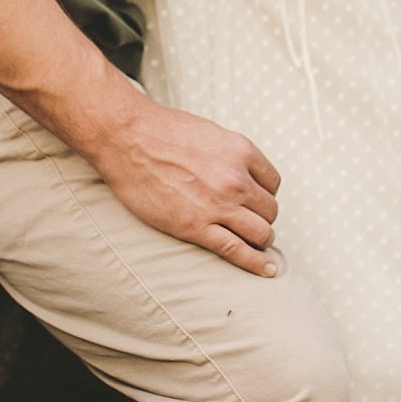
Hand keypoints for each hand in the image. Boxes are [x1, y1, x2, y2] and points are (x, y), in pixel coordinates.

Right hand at [88, 94, 282, 277]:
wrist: (127, 139)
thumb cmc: (162, 131)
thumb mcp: (210, 132)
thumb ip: (230, 154)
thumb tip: (241, 172)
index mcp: (241, 151)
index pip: (273, 183)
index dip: (265, 194)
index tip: (256, 200)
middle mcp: (235, 179)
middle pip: (269, 210)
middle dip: (262, 217)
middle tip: (250, 221)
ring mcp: (217, 205)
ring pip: (260, 233)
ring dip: (261, 240)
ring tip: (255, 242)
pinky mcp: (195, 227)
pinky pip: (236, 251)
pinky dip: (255, 263)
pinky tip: (267, 270)